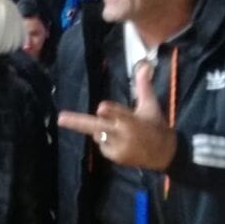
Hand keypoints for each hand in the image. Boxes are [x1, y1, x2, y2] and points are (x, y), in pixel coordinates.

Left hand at [57, 60, 176, 169]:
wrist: (164, 154)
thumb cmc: (155, 125)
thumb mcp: (151, 105)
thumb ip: (143, 87)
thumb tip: (145, 66)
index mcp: (134, 120)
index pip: (120, 114)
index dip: (111, 111)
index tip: (101, 108)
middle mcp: (124, 134)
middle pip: (98, 127)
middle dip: (78, 123)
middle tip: (60, 118)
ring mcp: (118, 147)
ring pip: (98, 135)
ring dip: (103, 131)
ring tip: (122, 132)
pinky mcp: (115, 157)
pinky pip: (102, 146)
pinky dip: (107, 142)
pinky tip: (122, 143)